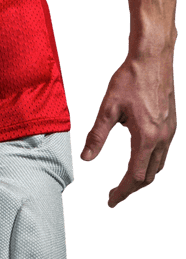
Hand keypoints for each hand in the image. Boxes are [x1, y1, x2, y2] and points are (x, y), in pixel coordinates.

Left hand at [80, 51, 176, 206]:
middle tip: (115, 195)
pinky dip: (152, 163)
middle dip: (131, 189)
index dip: (121, 192)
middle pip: (148, 176)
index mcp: (146, 137)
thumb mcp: (108, 107)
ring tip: (126, 182)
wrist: (152, 57)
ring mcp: (170, 132)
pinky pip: (164, 153)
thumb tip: (86, 158)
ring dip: (143, 178)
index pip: (134, 176)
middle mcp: (162, 138)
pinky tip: (140, 159)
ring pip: (159, 166)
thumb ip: (98, 135)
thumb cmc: (129, 78)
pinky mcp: (172, 124)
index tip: (110, 200)